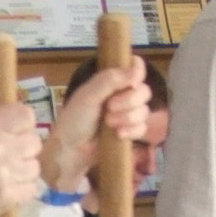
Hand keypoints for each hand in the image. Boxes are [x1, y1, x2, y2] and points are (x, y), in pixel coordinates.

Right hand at [0, 105, 43, 216]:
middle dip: (24, 148)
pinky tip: (8, 188)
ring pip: (35, 166)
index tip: (15, 133)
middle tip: (10, 156)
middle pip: (35, 141)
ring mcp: (3, 175)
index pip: (26, 115)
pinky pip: (32, 188)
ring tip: (8, 174)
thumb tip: (17, 124)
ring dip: (24, 170)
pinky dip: (23, 189)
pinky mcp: (7, 197)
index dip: (23, 125)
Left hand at [39, 57, 150, 195]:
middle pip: (144, 91)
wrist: (71, 150)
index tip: (132, 83)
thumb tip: (136, 72)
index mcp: (112, 80)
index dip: (138, 72)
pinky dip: (132, 131)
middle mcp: (122, 95)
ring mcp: (127, 114)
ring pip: (144, 111)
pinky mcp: (129, 132)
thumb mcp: (88, 95)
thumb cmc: (75, 120)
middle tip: (110, 108)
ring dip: (128, 118)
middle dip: (129, 101)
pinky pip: (142, 128)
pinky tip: (119, 135)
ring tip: (109, 124)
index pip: (135, 66)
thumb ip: (110, 80)